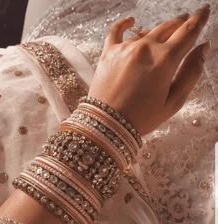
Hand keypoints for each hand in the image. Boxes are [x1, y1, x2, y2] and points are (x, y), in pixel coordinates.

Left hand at [88, 4, 210, 135]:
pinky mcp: (108, 52)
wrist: (108, 123)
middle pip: (168, 27)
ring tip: (163, 34)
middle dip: (180, 22)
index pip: (187, 32)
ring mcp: (125, 48)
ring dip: (158, 30)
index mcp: (164, 60)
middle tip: (186, 21)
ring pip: (147, 30)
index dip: (199, 19)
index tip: (204, 11)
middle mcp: (145, 48)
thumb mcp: (174, 101)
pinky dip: (125, 23)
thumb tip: (203, 47)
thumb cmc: (142, 117)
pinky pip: (116, 30)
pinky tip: (131, 21)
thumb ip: (191, 73)